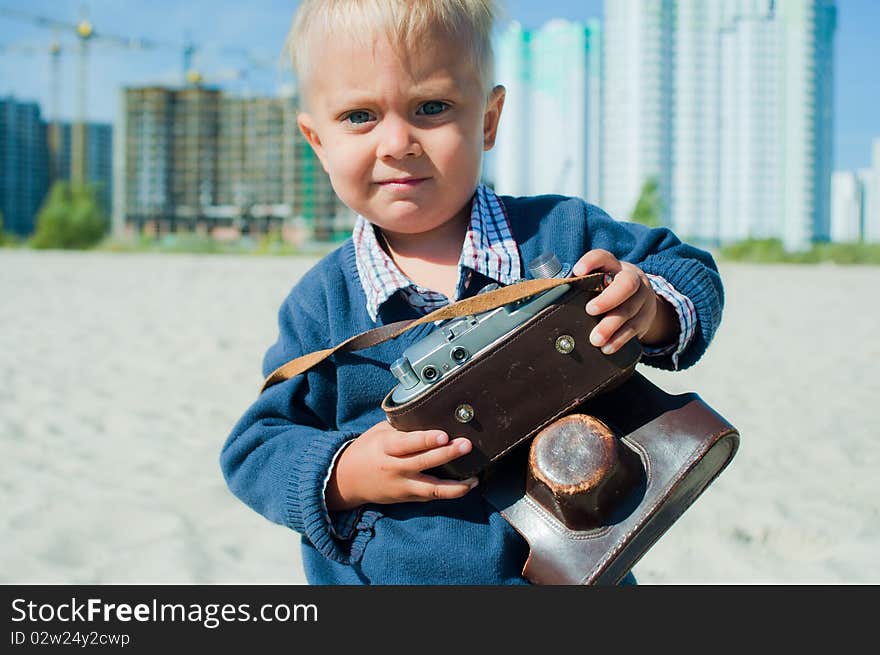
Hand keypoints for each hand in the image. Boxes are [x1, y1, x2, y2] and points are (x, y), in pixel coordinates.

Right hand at [325, 421, 477, 510]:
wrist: (347, 480)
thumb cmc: (367, 450)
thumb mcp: (379, 432)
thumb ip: (402, 426)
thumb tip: (429, 411)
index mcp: (385, 448)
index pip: (407, 443)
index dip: (426, 440)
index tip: (444, 435)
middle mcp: (394, 468)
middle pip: (423, 463)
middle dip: (447, 454)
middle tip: (466, 445)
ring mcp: (402, 486)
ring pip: (430, 488)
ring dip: (455, 485)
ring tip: (474, 476)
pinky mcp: (407, 498)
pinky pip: (431, 496)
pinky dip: (450, 492)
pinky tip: (468, 484)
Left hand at [572, 249, 676, 353]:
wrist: (643, 300)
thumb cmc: (609, 289)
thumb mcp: (600, 281)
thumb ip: (580, 286)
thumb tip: (546, 296)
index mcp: (614, 266)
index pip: (603, 257)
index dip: (591, 262)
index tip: (578, 271)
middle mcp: (632, 279)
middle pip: (626, 284)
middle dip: (608, 299)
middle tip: (590, 310)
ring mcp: (642, 298)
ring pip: (630, 309)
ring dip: (611, 326)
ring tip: (595, 340)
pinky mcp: (646, 317)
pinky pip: (634, 329)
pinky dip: (619, 339)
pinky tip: (608, 348)